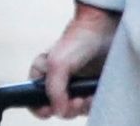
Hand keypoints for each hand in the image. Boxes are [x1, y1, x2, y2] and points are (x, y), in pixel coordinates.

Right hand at [29, 2, 116, 117]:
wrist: (106, 28)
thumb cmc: (78, 39)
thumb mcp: (58, 63)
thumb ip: (54, 90)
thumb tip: (59, 111)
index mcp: (43, 73)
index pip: (32, 98)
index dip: (39, 108)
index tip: (50, 110)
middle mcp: (58, 81)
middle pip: (57, 108)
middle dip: (67, 108)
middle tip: (77, 100)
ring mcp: (76, 85)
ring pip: (75, 109)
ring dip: (82, 107)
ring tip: (89, 95)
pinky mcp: (92, 87)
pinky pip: (91, 105)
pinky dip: (93, 103)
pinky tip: (96, 93)